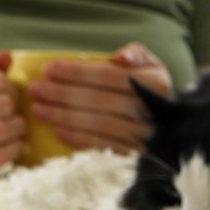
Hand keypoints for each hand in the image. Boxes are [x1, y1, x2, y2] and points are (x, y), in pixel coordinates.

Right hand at [0, 51, 20, 191]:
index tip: (9, 96)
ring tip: (16, 130)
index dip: (10, 88)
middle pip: (1, 104)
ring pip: (2, 130)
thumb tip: (7, 55)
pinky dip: (14, 149)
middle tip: (14, 115)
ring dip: (18, 130)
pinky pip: (0, 155)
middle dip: (15, 109)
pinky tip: (13, 146)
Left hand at [26, 43, 173, 153]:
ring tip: (39, 110)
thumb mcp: (150, 64)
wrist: (174, 125)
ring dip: (66, 118)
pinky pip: (105, 148)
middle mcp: (153, 110)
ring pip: (101, 125)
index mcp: (156, 82)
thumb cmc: (150, 87)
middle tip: (36, 91)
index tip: (49, 69)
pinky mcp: (137, 156)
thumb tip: (121, 57)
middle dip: (64, 95)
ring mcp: (146, 136)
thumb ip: (137, 54)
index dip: (77, 73)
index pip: (109, 76)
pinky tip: (59, 132)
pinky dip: (80, 140)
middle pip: (101, 101)